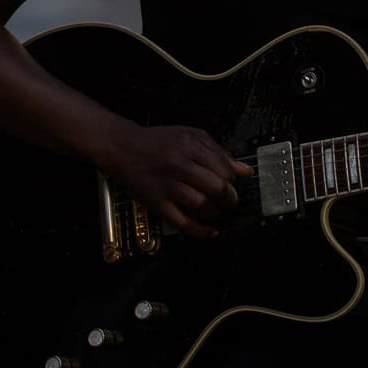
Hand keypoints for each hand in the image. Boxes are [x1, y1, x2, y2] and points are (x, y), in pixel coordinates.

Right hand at [102, 122, 252, 238]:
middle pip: (216, 188)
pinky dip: (200, 231)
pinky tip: (211, 232)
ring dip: (217, 213)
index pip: (224, 168)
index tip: (234, 183)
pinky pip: (182, 223)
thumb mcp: (191, 136)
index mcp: (191, 147)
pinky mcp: (156, 204)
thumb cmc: (159, 141)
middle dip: (230, 198)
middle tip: (232, 201)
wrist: (122, 148)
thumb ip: (218, 152)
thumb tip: (244, 170)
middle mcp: (179, 166)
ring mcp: (167, 187)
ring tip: (220, 212)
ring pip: (202, 205)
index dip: (234, 179)